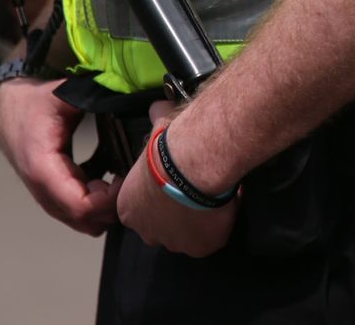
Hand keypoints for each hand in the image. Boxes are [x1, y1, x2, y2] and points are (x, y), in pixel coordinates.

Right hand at [0, 77, 119, 235]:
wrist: (5, 108)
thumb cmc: (32, 102)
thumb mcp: (62, 94)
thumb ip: (92, 97)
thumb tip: (124, 96)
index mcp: (43, 168)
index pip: (80, 206)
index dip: (109, 200)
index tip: (126, 178)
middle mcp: (42, 190)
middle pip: (83, 220)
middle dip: (111, 206)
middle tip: (128, 179)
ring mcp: (46, 195)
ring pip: (81, 221)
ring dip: (104, 206)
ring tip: (119, 177)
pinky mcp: (52, 194)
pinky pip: (78, 211)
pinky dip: (96, 202)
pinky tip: (109, 178)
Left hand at [116, 101, 237, 256]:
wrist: (194, 163)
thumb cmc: (170, 146)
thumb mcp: (158, 129)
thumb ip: (155, 121)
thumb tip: (156, 106)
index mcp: (128, 208)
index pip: (141, 207)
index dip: (159, 194)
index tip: (174, 180)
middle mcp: (147, 232)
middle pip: (162, 226)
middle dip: (176, 211)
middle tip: (194, 187)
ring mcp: (175, 244)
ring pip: (187, 234)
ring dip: (198, 218)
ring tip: (212, 193)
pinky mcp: (201, 248)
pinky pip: (212, 237)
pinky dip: (220, 222)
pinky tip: (226, 201)